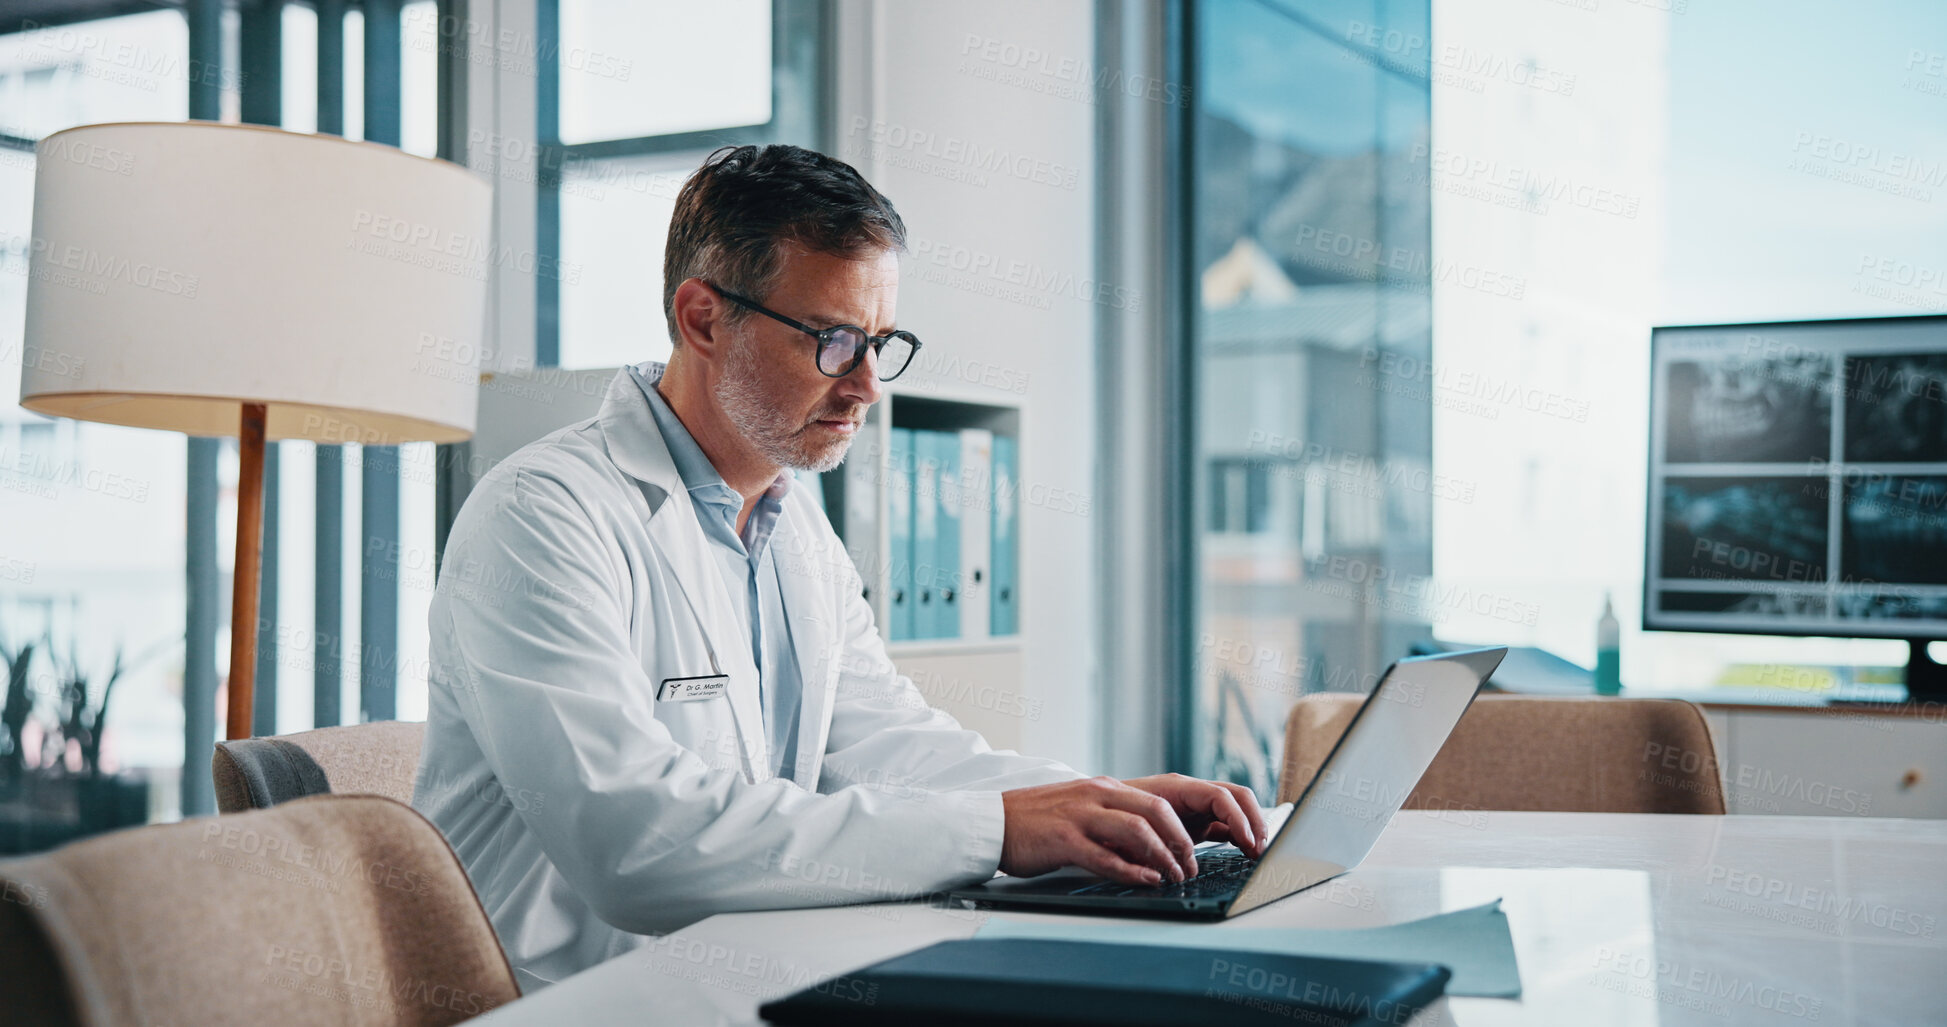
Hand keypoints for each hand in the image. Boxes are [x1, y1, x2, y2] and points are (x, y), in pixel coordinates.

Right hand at [1000, 776, 1200, 885]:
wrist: (992, 821)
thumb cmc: (1036, 820)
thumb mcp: (1079, 807)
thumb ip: (1110, 816)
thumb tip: (1146, 841)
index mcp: (1102, 788)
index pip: (1156, 802)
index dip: (1180, 829)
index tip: (1189, 853)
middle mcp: (1095, 796)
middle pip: (1155, 812)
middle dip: (1179, 842)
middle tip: (1188, 866)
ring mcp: (1079, 816)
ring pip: (1136, 831)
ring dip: (1161, 857)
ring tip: (1172, 877)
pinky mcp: (1063, 840)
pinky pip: (1106, 857)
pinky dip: (1131, 871)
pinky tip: (1145, 880)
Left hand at [1121, 773, 1268, 858]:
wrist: (1095, 814)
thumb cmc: (1109, 819)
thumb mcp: (1125, 832)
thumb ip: (1148, 845)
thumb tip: (1166, 865)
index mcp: (1176, 788)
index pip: (1220, 796)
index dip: (1238, 819)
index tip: (1249, 843)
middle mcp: (1190, 793)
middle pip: (1236, 798)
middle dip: (1254, 821)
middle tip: (1262, 851)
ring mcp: (1195, 806)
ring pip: (1235, 809)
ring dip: (1250, 828)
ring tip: (1257, 853)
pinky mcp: (1196, 822)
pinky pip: (1226, 825)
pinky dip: (1239, 836)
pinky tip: (1245, 853)